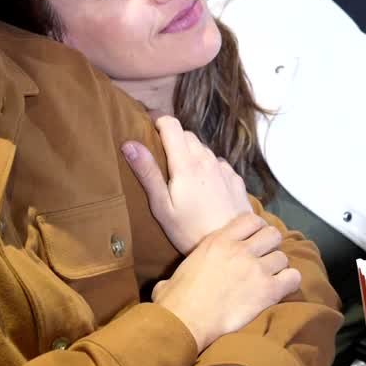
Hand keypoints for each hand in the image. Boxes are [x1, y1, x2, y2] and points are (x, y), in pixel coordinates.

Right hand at [122, 116, 252, 253]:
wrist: (235, 245)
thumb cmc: (190, 231)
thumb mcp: (162, 207)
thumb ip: (147, 173)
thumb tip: (129, 144)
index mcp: (186, 164)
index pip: (171, 125)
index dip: (158, 120)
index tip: (147, 124)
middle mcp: (207, 160)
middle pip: (187, 135)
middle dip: (172, 137)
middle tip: (159, 153)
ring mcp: (224, 169)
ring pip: (203, 149)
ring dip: (190, 152)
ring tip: (180, 172)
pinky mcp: (236, 180)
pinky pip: (218, 163)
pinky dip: (207, 165)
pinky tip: (203, 185)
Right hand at [153, 214, 300, 352]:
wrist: (185, 321)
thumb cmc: (174, 300)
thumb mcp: (176, 273)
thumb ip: (182, 272)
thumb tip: (165, 287)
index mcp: (217, 240)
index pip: (251, 219)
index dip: (256, 229)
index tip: (254, 241)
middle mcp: (240, 249)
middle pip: (272, 235)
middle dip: (270, 246)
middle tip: (264, 259)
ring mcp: (256, 269)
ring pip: (283, 257)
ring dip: (278, 267)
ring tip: (270, 278)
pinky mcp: (268, 290)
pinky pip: (292, 278)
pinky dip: (289, 282)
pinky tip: (280, 290)